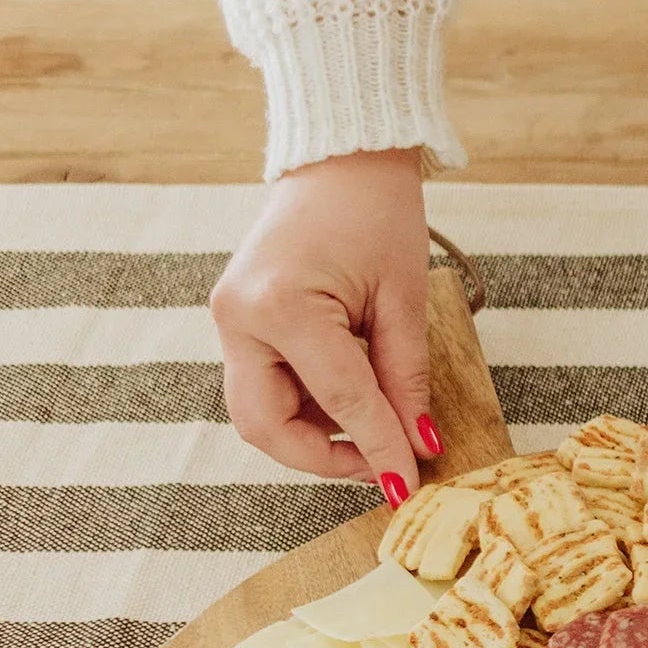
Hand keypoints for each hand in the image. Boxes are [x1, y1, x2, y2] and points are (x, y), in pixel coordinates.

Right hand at [210, 149, 435, 499]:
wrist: (338, 161)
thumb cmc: (377, 214)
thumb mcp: (404, 298)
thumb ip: (406, 377)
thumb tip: (417, 443)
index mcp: (280, 306)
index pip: (340, 402)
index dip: (379, 449)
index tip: (409, 486)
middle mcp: (240, 319)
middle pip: (266, 427)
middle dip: (323, 457)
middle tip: (382, 463)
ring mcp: (230, 320)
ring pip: (260, 414)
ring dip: (315, 433)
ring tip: (375, 422)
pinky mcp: (238, 321)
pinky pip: (266, 386)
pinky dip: (308, 405)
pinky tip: (353, 396)